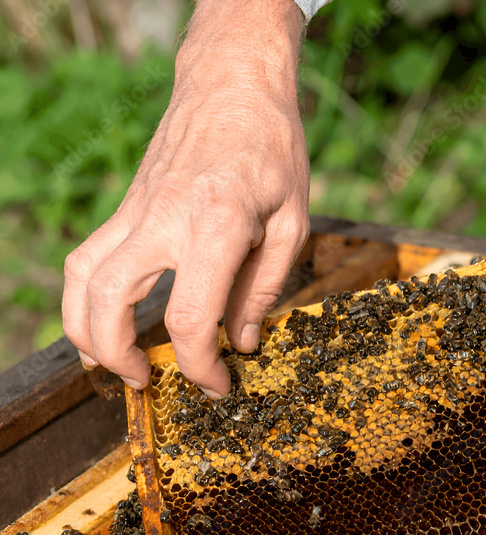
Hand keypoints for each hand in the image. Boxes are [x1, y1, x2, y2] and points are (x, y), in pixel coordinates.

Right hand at [62, 0, 309, 396]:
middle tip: (149, 383)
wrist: (233, 85)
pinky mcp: (126, 205)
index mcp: (216, 224)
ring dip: (84, 330)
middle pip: (109, 300)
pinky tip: (109, 320)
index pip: (190, 315)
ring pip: (82, 277)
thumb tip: (242, 343)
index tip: (218, 387)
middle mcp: (163, 217)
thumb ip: (265, 287)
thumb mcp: (293, 222)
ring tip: (114, 364)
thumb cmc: (274, 150)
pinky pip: (89, 256)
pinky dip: (87, 297)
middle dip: (119, 355)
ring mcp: (136, 208)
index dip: (199, 366)